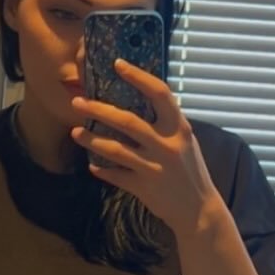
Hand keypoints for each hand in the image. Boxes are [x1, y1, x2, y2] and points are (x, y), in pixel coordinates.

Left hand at [70, 59, 226, 240]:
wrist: (199, 211)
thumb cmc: (190, 172)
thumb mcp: (186, 143)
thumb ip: (166, 125)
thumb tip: (140, 102)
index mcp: (179, 128)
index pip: (159, 93)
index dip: (138, 77)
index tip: (117, 64)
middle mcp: (167, 146)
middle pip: (127, 121)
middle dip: (98, 110)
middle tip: (77, 103)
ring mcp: (154, 167)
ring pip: (115, 149)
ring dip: (91, 140)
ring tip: (75, 132)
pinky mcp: (143, 188)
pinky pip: (115, 175)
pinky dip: (101, 170)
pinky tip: (92, 165)